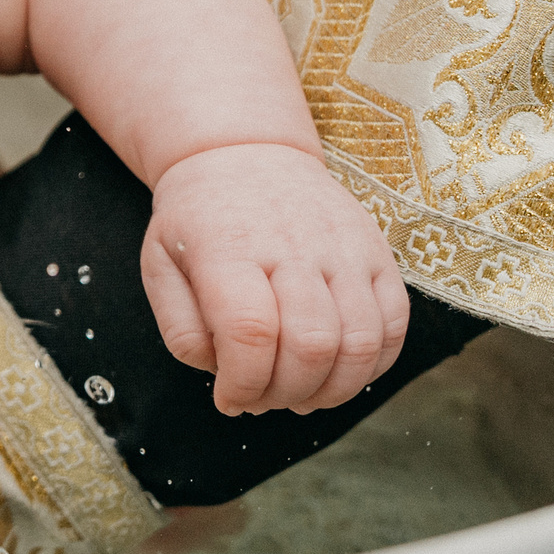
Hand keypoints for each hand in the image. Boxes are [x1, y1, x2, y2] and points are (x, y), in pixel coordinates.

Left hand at [138, 143, 407, 415]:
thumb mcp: (160, 265)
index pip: (250, 332)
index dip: (244, 384)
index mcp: (229, 246)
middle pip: (311, 346)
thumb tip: (224, 375)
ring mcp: (343, 247)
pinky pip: (393, 325)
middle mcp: (293, 244)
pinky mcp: (378, 253)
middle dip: (285, 393)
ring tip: (300, 395)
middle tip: (263, 399)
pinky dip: (371, 365)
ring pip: (359, 342)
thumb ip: (182, 329)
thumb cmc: (197, 220)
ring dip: (332, 390)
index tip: (229, 400)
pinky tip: (337, 372)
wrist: (245, 153)